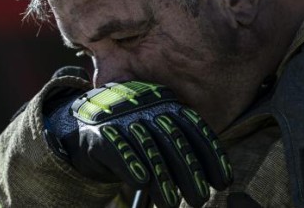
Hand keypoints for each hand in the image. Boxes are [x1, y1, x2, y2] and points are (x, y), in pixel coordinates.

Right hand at [43, 71, 232, 207]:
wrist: (81, 128)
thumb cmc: (128, 137)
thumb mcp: (156, 138)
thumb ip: (178, 151)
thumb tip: (209, 182)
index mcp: (164, 105)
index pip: (193, 128)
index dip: (210, 154)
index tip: (223, 180)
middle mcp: (145, 108)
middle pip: (173, 139)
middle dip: (189, 171)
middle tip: (199, 198)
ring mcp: (120, 118)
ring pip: (147, 147)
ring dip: (161, 177)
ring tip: (171, 202)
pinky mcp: (98, 134)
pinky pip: (117, 148)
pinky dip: (130, 164)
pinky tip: (140, 182)